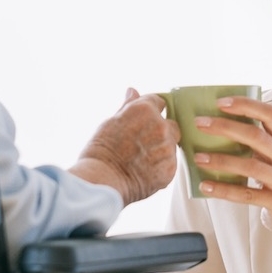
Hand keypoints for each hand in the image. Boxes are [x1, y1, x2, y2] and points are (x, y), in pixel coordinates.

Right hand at [72, 88, 180, 204]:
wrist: (102, 180)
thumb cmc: (101, 151)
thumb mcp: (110, 122)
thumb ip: (127, 107)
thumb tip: (132, 91)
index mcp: (144, 110)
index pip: (158, 101)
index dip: (151, 110)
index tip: (143, 119)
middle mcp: (160, 127)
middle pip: (170, 124)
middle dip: (160, 130)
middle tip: (141, 142)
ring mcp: (167, 148)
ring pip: (170, 145)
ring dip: (160, 149)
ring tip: (139, 160)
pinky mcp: (170, 169)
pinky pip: (169, 163)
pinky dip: (160, 166)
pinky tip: (143, 170)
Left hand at [191, 96, 271, 238]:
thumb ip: (254, 139)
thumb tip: (211, 123)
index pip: (270, 114)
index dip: (245, 105)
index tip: (219, 102)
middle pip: (257, 137)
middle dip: (226, 127)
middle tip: (199, 124)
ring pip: (251, 167)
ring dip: (221, 160)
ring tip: (197, 157)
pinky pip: (247, 194)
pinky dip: (223, 190)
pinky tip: (205, 186)